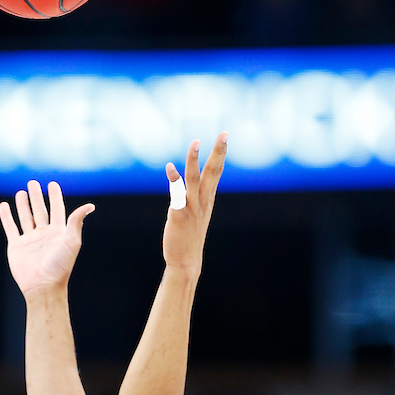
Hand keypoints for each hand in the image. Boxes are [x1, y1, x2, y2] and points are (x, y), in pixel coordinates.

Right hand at [0, 181, 94, 296]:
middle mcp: (44, 235)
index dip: (55, 197)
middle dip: (37, 197)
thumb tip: (90, 205)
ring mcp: (30, 240)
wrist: (43, 285)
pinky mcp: (16, 246)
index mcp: (59, 233)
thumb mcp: (71, 241)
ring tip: (21, 192)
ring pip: (26, 217)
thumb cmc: (60, 265)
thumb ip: (76, 221)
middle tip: (32, 183)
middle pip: (40, 211)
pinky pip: (11, 228)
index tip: (52, 184)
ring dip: (23, 205)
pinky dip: (7, 217)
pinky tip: (4, 206)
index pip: (57, 210)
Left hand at [162, 134, 227, 274]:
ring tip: (196, 143)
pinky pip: (177, 195)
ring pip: (195, 179)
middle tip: (225, 133)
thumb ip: (195, 196)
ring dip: (195, 160)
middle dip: (219, 151)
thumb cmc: (189, 236)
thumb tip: (192, 181)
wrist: (186, 261)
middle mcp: (202, 200)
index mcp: (208, 198)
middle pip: (213, 172)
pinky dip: (174, 180)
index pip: (216, 171)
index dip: (220, 153)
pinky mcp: (179, 215)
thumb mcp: (197, 212)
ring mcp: (192, 208)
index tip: (224, 135)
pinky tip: (169, 167)